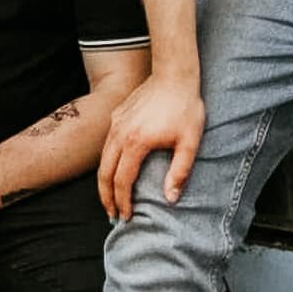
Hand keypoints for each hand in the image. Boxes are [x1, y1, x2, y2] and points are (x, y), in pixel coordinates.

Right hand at [98, 74, 204, 219]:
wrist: (174, 74)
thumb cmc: (185, 108)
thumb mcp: (189, 143)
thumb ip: (179, 172)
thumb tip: (170, 199)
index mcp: (136, 142)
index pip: (122, 181)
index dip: (123, 202)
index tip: (126, 217)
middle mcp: (120, 132)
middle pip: (105, 172)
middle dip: (106, 196)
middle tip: (111, 215)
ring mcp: (116, 122)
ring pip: (102, 157)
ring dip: (104, 180)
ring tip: (110, 197)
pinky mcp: (118, 114)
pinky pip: (107, 142)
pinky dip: (106, 162)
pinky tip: (114, 169)